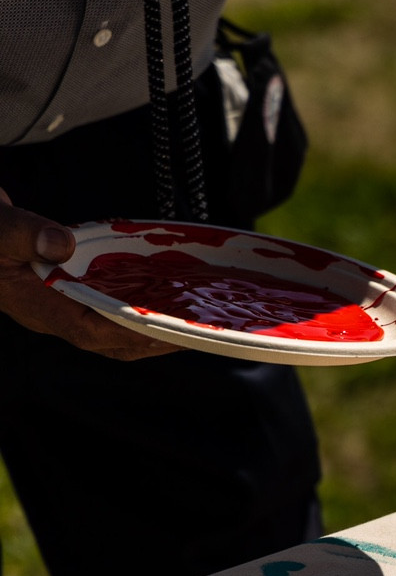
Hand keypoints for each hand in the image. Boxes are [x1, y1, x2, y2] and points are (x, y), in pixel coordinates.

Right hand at [0, 188, 176, 359]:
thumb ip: (23, 233)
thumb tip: (61, 245)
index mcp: (32, 304)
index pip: (87, 330)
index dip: (128, 333)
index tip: (163, 330)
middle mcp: (49, 312)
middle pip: (108, 340)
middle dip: (151, 341)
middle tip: (192, 334)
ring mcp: (58, 304)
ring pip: (111, 329)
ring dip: (147, 328)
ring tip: (185, 320)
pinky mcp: (67, 292)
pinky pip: (106, 308)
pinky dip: (134, 306)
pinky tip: (159, 294)